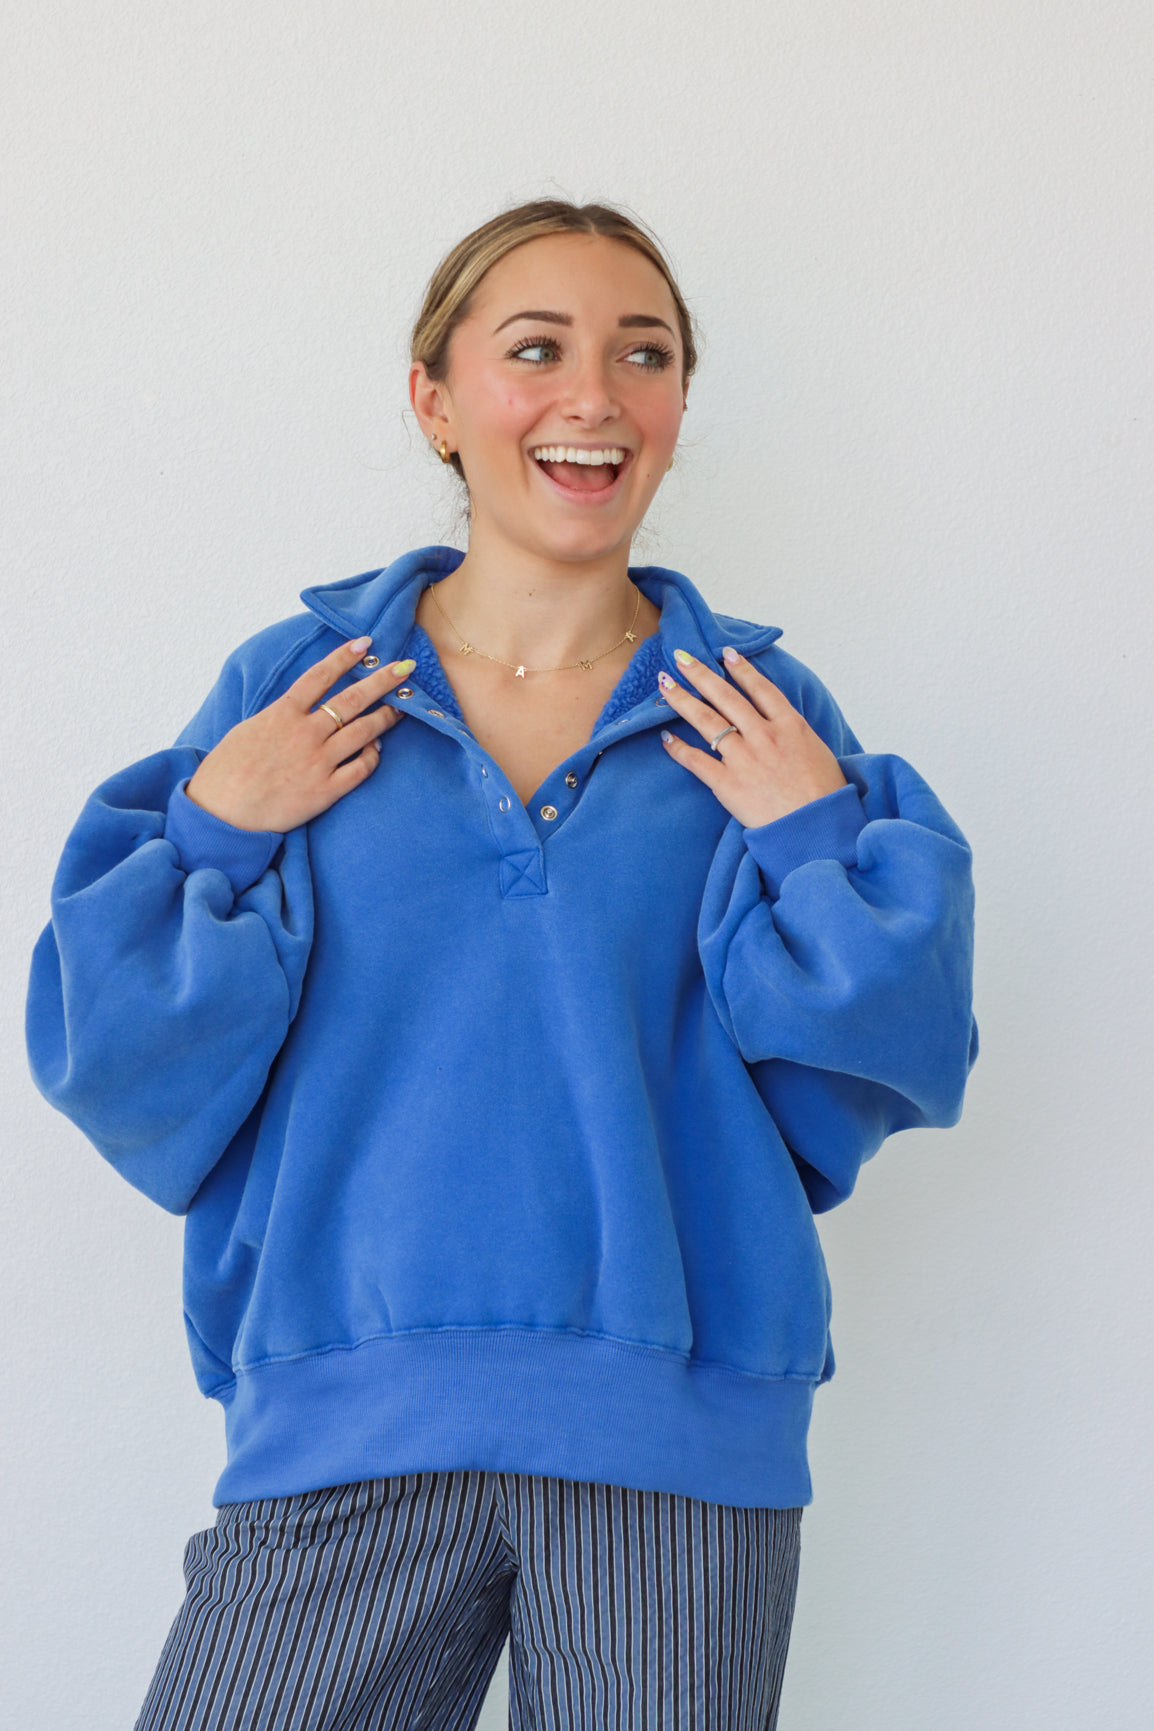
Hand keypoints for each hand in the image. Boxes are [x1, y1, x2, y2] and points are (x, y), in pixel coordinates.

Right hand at [184, 638, 411, 832]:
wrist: (222, 812)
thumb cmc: (227, 771)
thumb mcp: (249, 729)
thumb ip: (279, 716)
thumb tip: (299, 709)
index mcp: (282, 714)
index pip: (320, 676)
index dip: (344, 657)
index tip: (366, 643)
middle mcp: (305, 733)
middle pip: (352, 699)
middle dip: (382, 681)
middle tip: (405, 668)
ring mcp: (318, 761)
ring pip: (364, 732)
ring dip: (386, 717)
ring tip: (402, 708)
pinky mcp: (326, 790)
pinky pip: (361, 768)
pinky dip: (373, 756)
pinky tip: (377, 749)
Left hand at [658, 647, 847, 827]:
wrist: (816, 829)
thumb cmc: (824, 795)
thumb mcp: (818, 751)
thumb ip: (795, 733)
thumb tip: (783, 722)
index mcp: (790, 725)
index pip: (760, 688)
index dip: (741, 669)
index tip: (725, 652)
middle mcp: (764, 736)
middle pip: (726, 697)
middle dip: (701, 674)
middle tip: (681, 657)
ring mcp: (744, 758)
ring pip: (706, 721)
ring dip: (682, 700)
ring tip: (664, 684)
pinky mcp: (728, 784)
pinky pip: (696, 761)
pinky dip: (679, 749)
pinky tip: (666, 737)